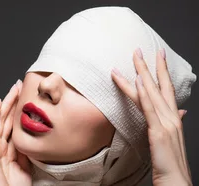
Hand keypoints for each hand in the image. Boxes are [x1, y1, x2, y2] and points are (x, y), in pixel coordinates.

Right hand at [0, 79, 30, 185]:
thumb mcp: (27, 165)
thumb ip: (27, 150)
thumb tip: (34, 134)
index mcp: (8, 151)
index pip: (13, 124)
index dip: (19, 110)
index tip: (27, 96)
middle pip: (5, 119)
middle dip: (12, 101)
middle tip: (20, 85)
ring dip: (4, 103)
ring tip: (13, 89)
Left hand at [111, 48, 191, 185]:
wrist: (176, 180)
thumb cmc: (169, 162)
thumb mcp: (170, 139)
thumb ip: (172, 123)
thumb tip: (180, 111)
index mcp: (173, 118)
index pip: (166, 89)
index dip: (161, 72)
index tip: (156, 56)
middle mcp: (172, 117)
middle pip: (159, 86)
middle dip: (149, 67)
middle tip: (140, 49)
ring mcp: (166, 123)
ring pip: (151, 94)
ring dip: (141, 74)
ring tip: (133, 59)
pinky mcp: (158, 132)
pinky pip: (149, 109)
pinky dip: (143, 94)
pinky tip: (136, 81)